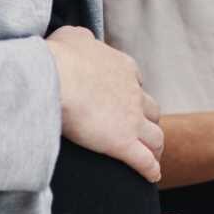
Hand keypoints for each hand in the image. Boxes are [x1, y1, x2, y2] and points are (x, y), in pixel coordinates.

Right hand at [45, 26, 163, 182]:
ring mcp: (131, 119)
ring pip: (155, 136)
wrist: (58, 77)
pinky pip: (145, 161)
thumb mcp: (72, 36)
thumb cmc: (60, 56)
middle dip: (149, 120)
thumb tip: (81, 39)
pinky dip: (151, 169)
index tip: (128, 103)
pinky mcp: (123, 143)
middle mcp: (133, 93)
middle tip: (143, 130)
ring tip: (154, 156)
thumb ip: (81, 38)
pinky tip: (153, 176)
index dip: (134, 94)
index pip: (136, 83)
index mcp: (123, 68)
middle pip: (151, 110)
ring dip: (156, 146)